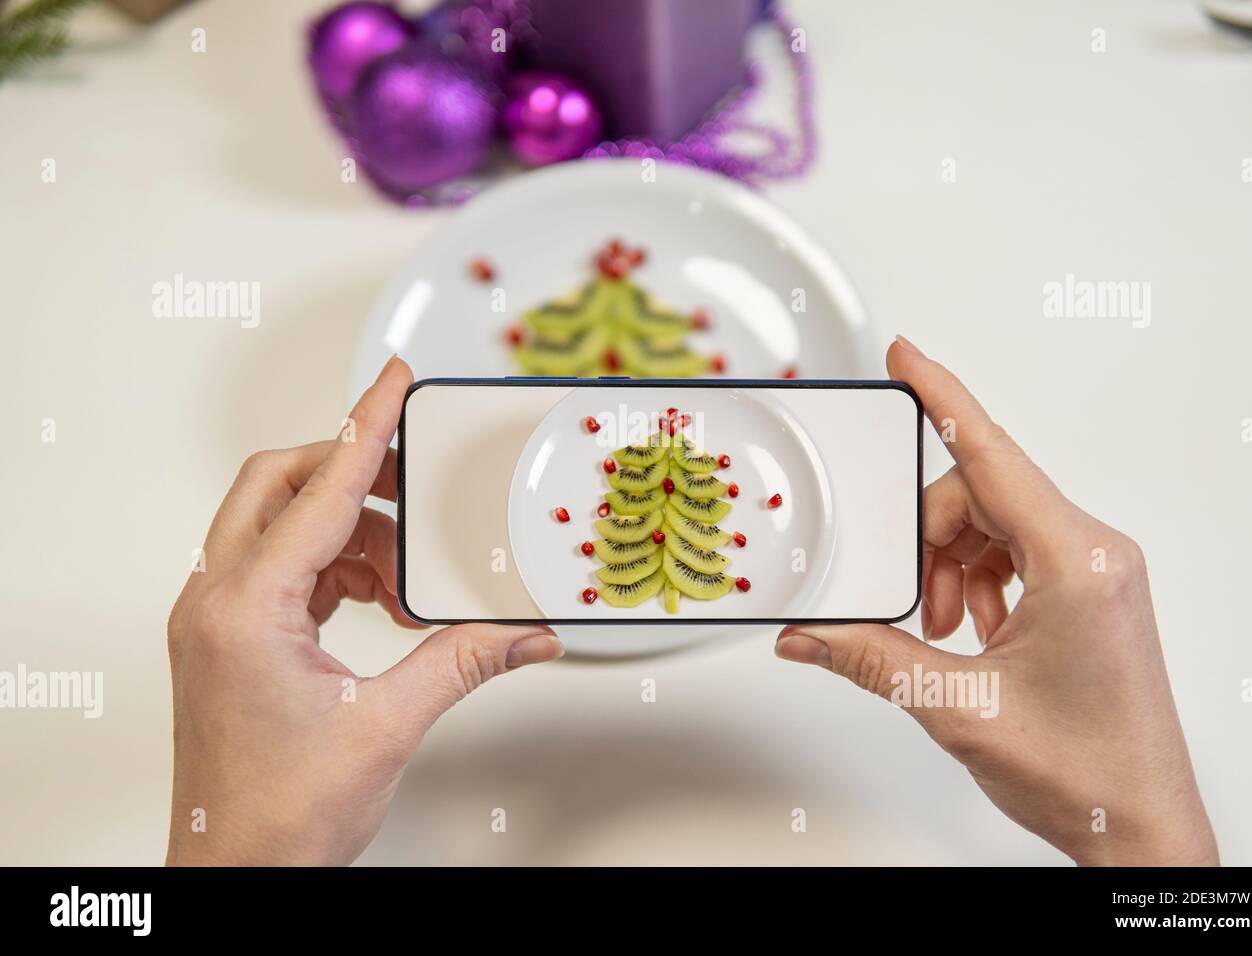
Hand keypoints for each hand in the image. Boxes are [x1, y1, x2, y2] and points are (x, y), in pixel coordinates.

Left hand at [165, 356, 563, 865]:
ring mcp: (216, 618)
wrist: (235, 873)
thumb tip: (525, 633)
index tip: (390, 379)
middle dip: (351, 472)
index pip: (321, 491)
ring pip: (280, 525)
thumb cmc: (278, 815)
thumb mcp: (388, 726)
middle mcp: (216, 602)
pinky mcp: (228, 636)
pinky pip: (281, 567)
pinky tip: (379, 601)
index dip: (365, 426)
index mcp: (246, 610)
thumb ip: (463, 662)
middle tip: (414, 477)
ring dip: (351, 531)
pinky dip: (335, 567)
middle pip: (280, 486)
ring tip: (406, 579)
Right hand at [776, 338, 1217, 865]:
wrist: (1140, 826)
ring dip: (952, 565)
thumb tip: (808, 633)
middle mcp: (1094, 554)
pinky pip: (1016, 552)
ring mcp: (1095, 571)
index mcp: (1076, 563)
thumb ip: (870, 658)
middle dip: (930, 540)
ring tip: (946, 630)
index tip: (905, 357)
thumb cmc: (1086, 773)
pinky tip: (970, 632)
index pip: (992, 454)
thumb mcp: (957, 706)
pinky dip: (978, 580)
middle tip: (912, 603)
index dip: (941, 398)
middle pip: (982, 495)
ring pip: (995, 524)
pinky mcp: (1089, 591)